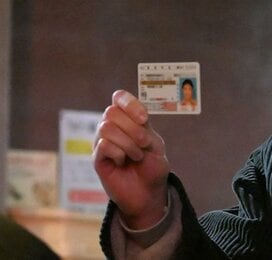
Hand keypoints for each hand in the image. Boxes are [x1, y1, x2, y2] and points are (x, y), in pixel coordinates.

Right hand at [93, 90, 169, 228]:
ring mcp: (102, 142)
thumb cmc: (153, 167)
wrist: (149, 192)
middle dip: (132, 128)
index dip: (130, 104)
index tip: (144, 120)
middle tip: (143, 144)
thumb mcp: (155, 143)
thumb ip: (143, 128)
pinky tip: (123, 162)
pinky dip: (119, 152)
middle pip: (111, 112)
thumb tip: (131, 118)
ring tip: (136, 155)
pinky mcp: (97, 158)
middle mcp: (112, 127)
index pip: (119, 98)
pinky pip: (103, 145)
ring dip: (127, 142)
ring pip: (106, 127)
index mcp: (128, 119)